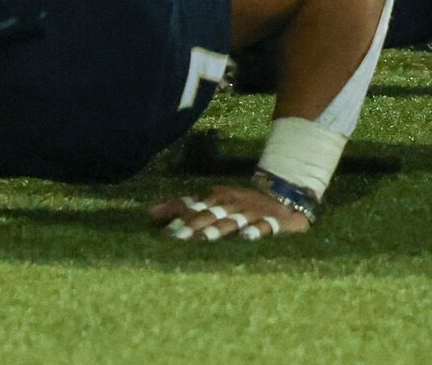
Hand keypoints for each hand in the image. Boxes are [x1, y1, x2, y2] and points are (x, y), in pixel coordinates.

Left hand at [147, 182, 312, 242]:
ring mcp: (251, 213)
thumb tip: (149, 213)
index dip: (179, 217)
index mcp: (217, 196)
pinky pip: (263, 227)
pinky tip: (246, 239)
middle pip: (209, 215)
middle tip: (177, 239)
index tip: (164, 233)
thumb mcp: (213, 199)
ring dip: (217, 230)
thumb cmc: (239, 201)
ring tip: (203, 239)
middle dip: (193, 226)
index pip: (194, 206)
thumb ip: (183, 206)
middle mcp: (232, 203)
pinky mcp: (271, 222)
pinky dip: (254, 232)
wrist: (282, 192)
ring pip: (231, 221)